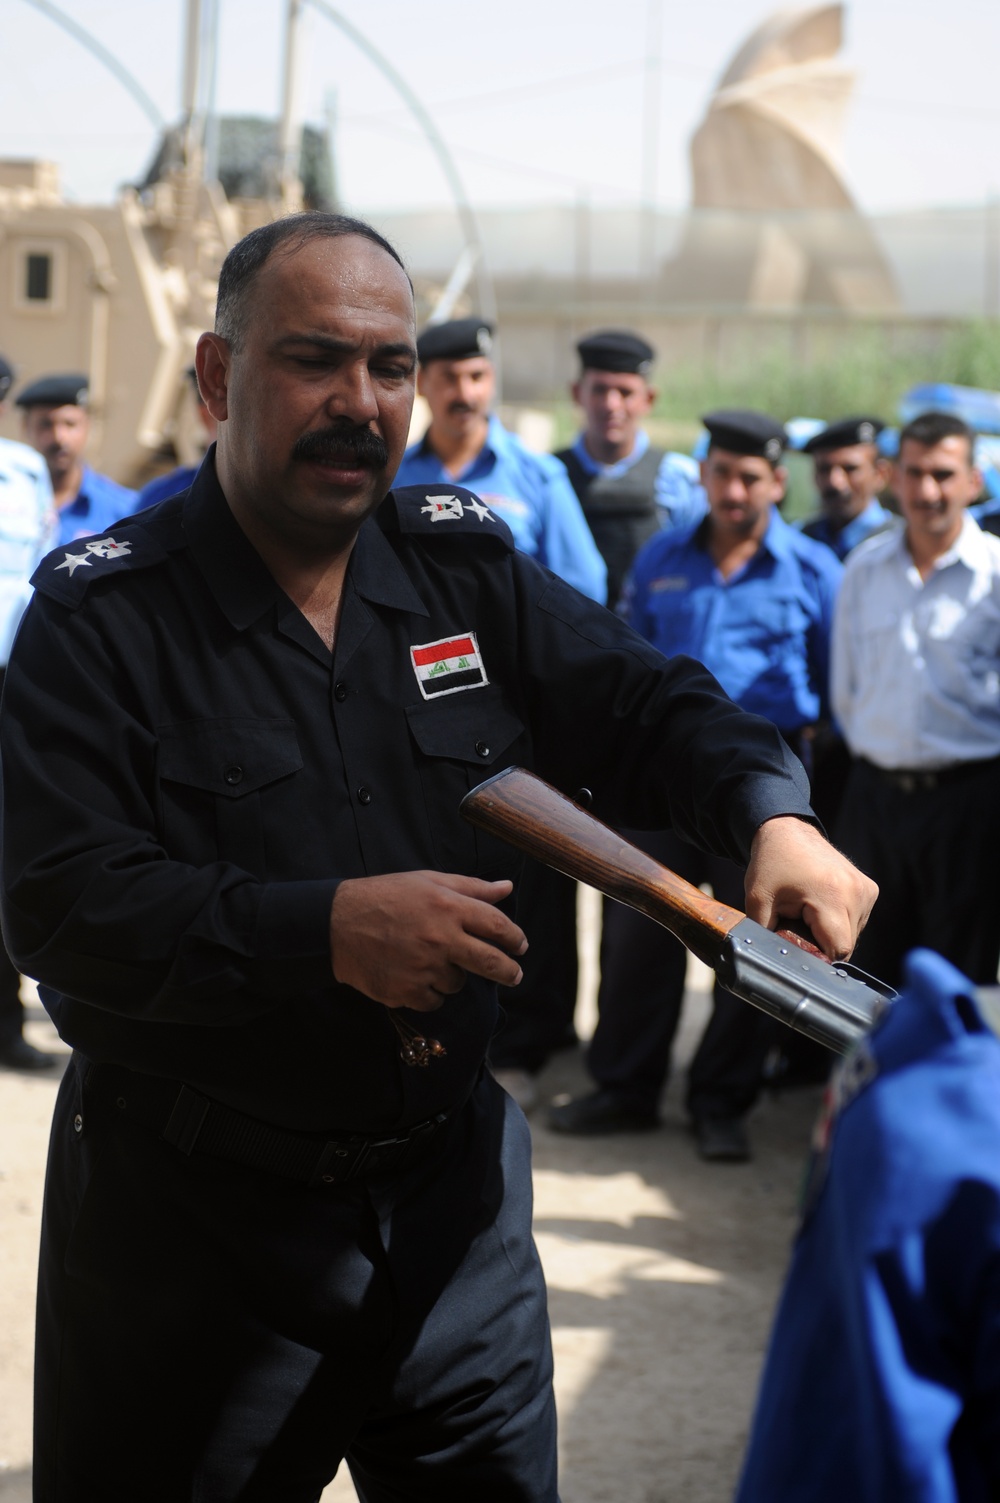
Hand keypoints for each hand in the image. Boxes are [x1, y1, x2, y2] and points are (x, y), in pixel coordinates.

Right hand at [330, 871, 527, 1011]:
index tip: (521, 946)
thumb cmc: (386, 897)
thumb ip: (471, 887)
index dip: (515, 937)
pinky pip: (435, 1000)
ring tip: (428, 959)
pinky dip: (430, 992)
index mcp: (448, 907)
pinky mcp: (407, 991)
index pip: (497, 925)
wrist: (337, 925)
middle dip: (509, 971)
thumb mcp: (427, 882)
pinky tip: (414, 975)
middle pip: (491, 963)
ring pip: (458, 983)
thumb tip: (507, 887)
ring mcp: (424, 968)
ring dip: (452, 975)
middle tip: (514, 975)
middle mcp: (441, 938)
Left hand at [745, 816, 876, 961]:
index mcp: (832, 896)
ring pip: (853, 934)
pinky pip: (858, 920)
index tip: (799, 946)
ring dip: (831, 932)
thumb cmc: (772, 864)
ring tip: (809, 912)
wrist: (788, 832)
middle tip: (798, 925)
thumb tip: (770, 961)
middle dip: (821, 944)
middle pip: (846, 944)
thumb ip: (766, 935)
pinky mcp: (869, 889)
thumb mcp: (758, 902)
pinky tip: (822, 906)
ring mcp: (866, 890)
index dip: (817, 956)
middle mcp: (856, 893)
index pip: (837, 950)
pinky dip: (840, 921)